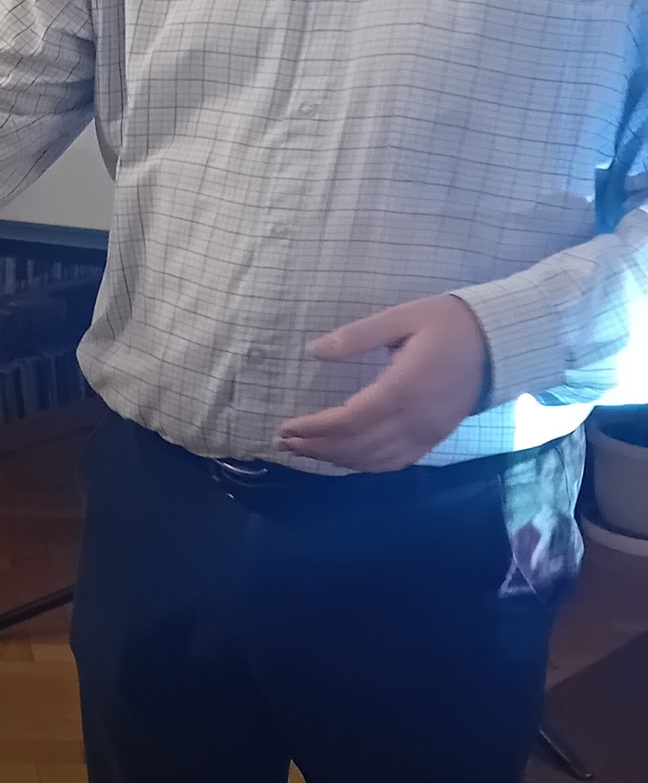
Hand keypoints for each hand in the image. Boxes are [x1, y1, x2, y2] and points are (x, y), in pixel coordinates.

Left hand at [278, 296, 487, 471]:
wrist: (500, 342)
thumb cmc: (449, 323)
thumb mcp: (403, 317)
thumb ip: (358, 335)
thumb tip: (314, 350)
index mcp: (405, 387)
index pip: (350, 420)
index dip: (316, 429)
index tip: (287, 427)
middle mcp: (416, 419)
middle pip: (357, 445)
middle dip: (317, 447)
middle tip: (283, 442)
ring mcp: (427, 433)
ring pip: (374, 459)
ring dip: (335, 459)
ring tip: (304, 451)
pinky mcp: (434, 438)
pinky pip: (395, 462)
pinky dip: (364, 465)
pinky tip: (343, 458)